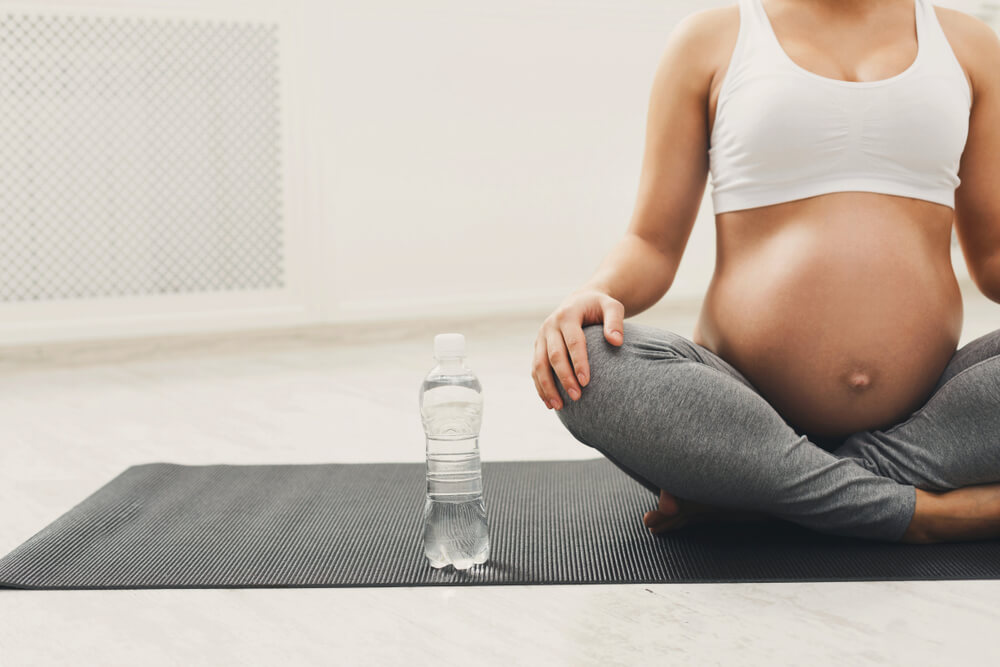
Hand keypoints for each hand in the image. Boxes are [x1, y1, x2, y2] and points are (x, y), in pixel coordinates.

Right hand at [531, 288, 624, 409]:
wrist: (580, 301)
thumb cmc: (599, 307)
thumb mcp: (611, 307)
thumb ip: (615, 322)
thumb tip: (616, 342)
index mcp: (567, 315)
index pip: (573, 342)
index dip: (578, 362)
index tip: (586, 382)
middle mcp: (550, 325)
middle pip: (554, 355)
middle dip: (564, 378)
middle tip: (576, 397)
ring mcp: (541, 337)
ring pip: (539, 364)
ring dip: (547, 386)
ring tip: (559, 406)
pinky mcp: (538, 347)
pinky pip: (535, 369)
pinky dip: (540, 386)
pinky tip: (549, 403)